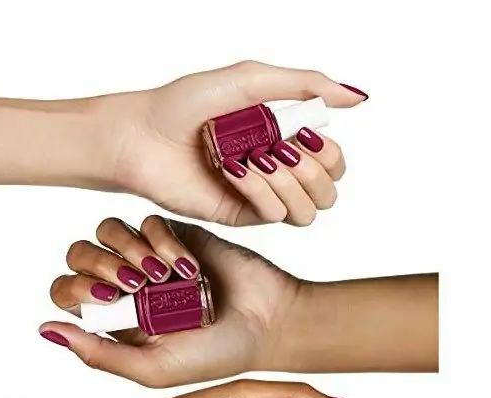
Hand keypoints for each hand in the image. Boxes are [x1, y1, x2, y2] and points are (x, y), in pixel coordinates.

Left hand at [40, 215, 302, 386]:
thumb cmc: (214, 354)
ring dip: (128, 248)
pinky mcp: (175, 234)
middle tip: (136, 284)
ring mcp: (149, 256)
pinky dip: (162, 241)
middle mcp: (126, 285)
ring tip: (162, 274)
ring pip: (107, 230)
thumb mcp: (153, 368)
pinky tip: (188, 266)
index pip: (66, 291)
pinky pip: (147, 222)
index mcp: (113, 319)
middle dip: (99, 263)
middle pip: (79, 254)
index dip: (76, 288)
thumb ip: (99, 354)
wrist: (268, 323)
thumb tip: (45, 329)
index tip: (112, 298)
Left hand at [101, 61, 367, 224]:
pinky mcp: (238, 215)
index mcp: (283, 138)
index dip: (331, 154)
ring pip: (308, 210)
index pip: (334, 162)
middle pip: (328, 191)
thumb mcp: (251, 79)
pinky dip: (261, 190)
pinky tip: (235, 171)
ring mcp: (258, 195)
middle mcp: (275, 170)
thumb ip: (306, 84)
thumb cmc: (186, 104)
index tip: (307, 134)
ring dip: (290, 182)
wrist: (142, 137)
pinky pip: (274, 215)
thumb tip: (357, 97)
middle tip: (284, 149)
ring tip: (257, 159)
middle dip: (315, 170)